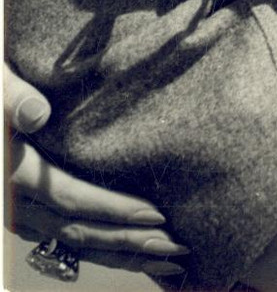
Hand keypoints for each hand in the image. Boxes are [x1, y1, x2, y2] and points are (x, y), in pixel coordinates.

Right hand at [6, 63, 188, 276]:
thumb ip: (13, 98)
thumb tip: (39, 115)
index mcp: (15, 174)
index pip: (71, 198)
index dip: (113, 209)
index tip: (156, 214)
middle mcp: (17, 204)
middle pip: (78, 231)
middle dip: (129, 242)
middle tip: (177, 249)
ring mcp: (21, 215)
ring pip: (75, 243)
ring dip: (121, 254)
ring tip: (168, 261)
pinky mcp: (27, 216)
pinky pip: (67, 240)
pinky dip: (102, 250)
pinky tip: (131, 253)